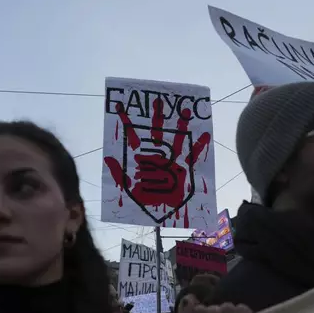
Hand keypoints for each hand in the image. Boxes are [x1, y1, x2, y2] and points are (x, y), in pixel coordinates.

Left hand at [104, 99, 210, 224]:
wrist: (161, 211)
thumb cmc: (144, 199)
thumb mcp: (126, 187)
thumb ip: (118, 172)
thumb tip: (109, 157)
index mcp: (142, 157)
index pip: (133, 135)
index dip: (127, 122)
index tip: (121, 106)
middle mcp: (157, 154)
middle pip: (156, 131)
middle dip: (156, 117)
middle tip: (157, 100)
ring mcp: (172, 159)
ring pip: (176, 138)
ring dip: (180, 125)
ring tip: (185, 110)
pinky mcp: (184, 168)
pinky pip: (193, 155)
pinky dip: (198, 146)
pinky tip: (204, 134)